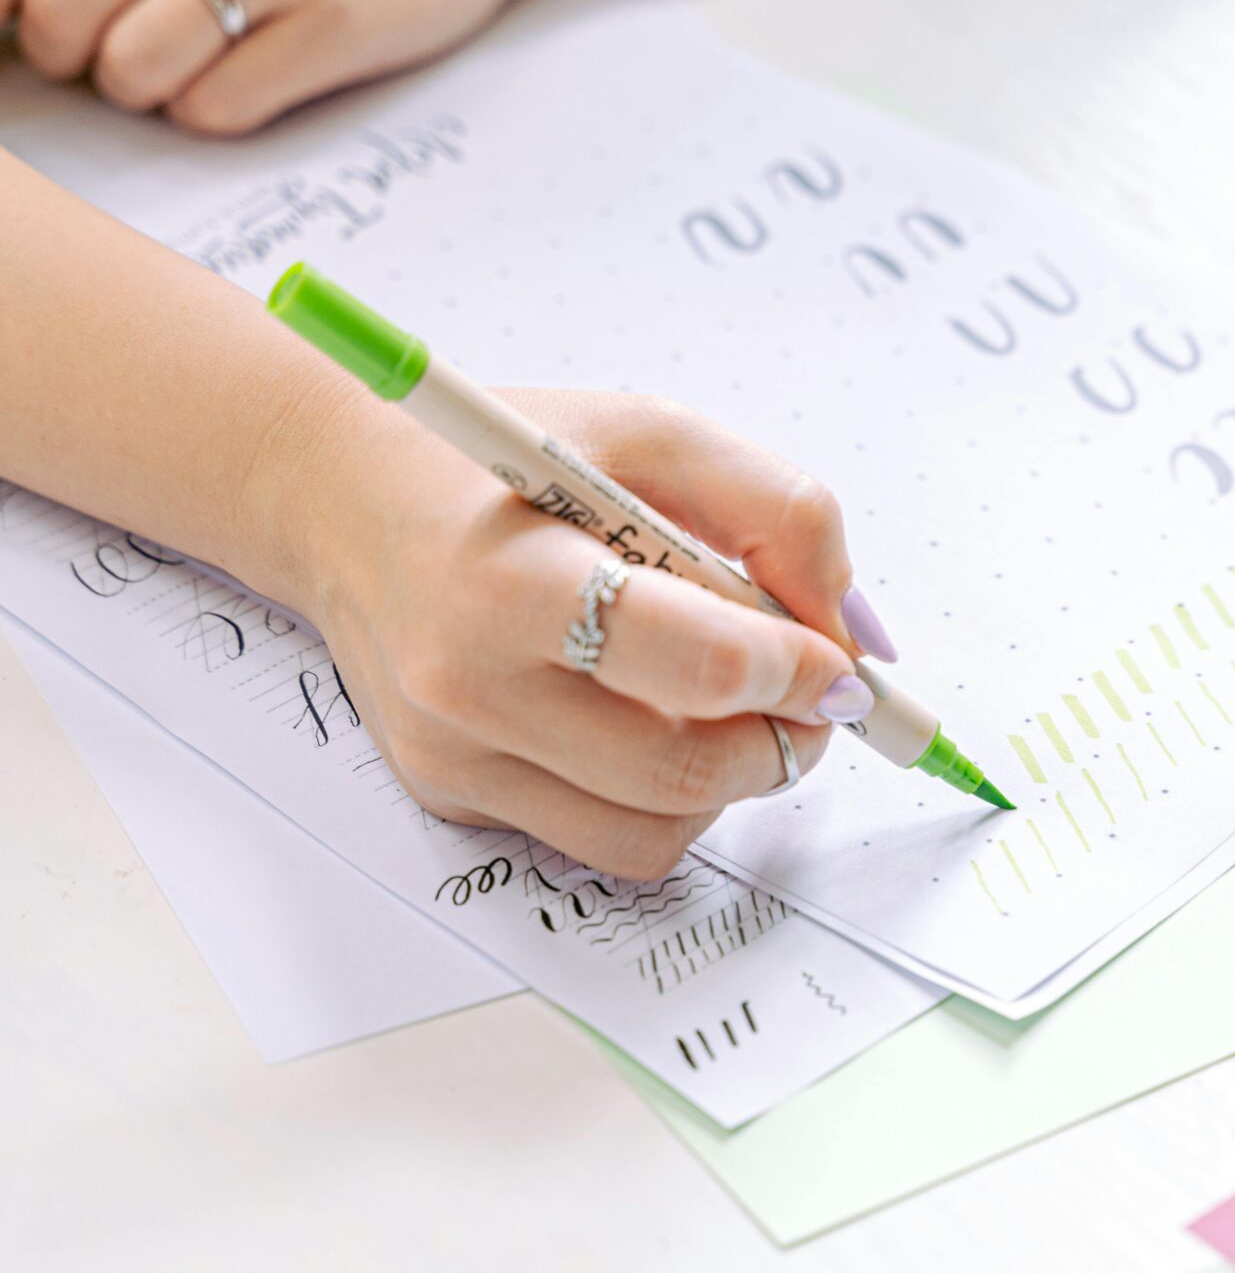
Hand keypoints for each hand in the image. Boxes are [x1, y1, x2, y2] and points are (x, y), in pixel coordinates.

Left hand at [0, 0, 537, 135]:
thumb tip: (2, 6)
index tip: (25, 36)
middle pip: (60, 13)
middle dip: (71, 61)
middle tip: (112, 57)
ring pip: (134, 68)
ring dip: (145, 94)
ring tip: (188, 67)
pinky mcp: (336, 20)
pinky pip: (219, 108)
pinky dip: (218, 113)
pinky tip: (255, 76)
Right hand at [284, 386, 887, 880]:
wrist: (341, 503)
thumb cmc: (503, 466)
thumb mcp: (648, 433)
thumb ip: (776, 509)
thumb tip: (854, 632)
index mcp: (511, 577)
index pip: (696, 664)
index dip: (795, 672)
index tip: (836, 664)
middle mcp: (467, 683)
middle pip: (684, 770)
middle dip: (781, 743)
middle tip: (808, 698)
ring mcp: (454, 755)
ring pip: (657, 831)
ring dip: (729, 781)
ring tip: (727, 705)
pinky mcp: (453, 798)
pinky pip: (604, 839)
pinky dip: (662, 799)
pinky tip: (646, 722)